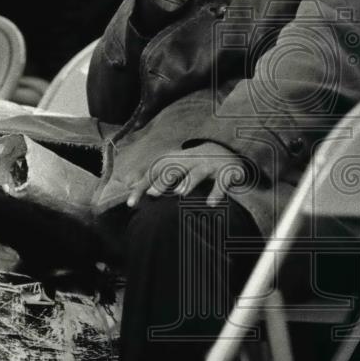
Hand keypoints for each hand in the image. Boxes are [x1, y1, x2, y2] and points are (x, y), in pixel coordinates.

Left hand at [126, 142, 248, 207]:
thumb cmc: (197, 166)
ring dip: (189, 181)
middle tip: (152, 194)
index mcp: (178, 159)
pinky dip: (218, 192)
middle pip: (175, 168)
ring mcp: (211, 165)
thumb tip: (129, 182)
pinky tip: (211, 204)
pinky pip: (223, 182)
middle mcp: (192, 160)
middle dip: (163, 181)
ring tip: (181, 193)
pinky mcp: (228, 172)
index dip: (143, 185)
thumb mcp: (176, 167)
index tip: (131, 203)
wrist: (231, 156)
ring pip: (198, 172)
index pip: (157, 171)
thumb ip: (154, 175)